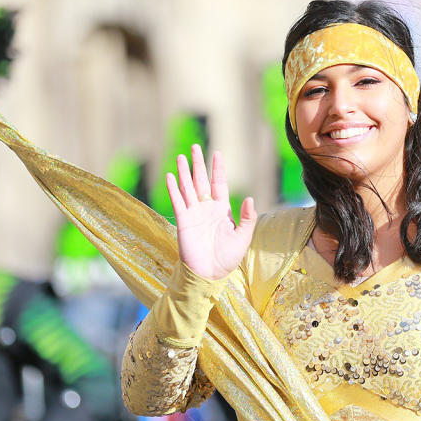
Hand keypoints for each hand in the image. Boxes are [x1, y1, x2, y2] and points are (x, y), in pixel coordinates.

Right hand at [165, 144, 256, 279]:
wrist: (210, 273)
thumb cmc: (228, 258)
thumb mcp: (243, 237)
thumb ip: (248, 218)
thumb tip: (250, 198)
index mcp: (222, 210)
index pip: (219, 184)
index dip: (218, 169)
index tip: (217, 153)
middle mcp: (206, 208)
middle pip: (201, 181)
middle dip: (198, 164)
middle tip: (195, 147)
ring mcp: (194, 214)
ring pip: (188, 188)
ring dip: (184, 172)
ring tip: (181, 156)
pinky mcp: (183, 221)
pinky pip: (178, 202)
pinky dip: (174, 189)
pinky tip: (170, 176)